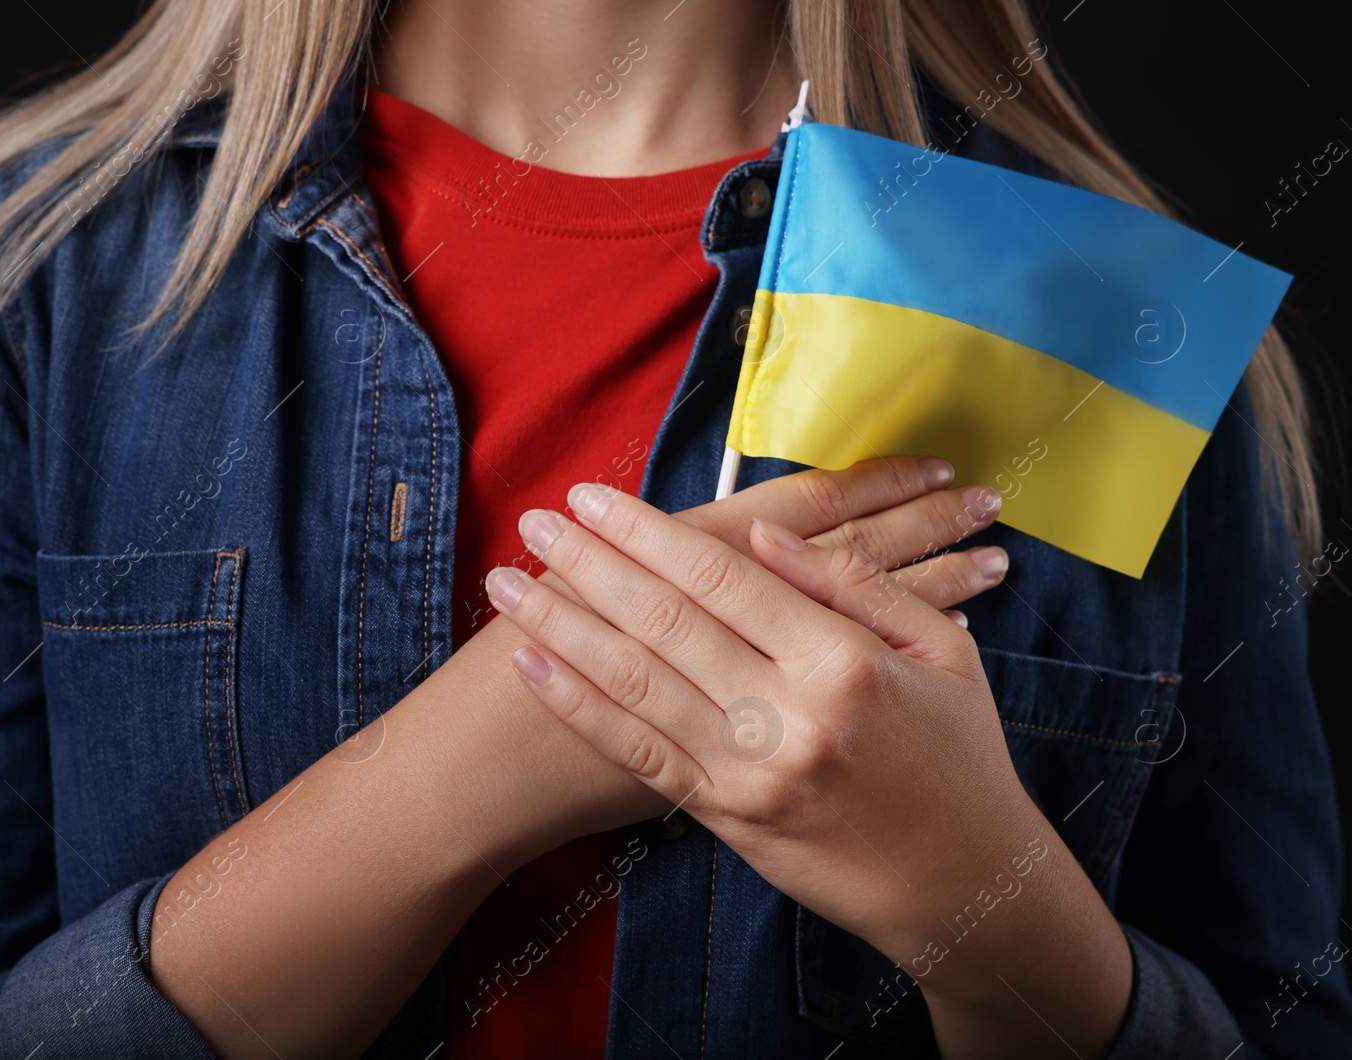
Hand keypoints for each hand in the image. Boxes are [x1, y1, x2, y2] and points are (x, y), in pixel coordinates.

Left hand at [485, 481, 1131, 1057]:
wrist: (964, 889)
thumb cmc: (958, 755)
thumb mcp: (943, 652)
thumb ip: (854, 586)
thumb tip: (766, 534)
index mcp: (842, 661)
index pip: (721, 577)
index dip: (647, 532)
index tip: (594, 498)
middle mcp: (787, 716)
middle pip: (663, 621)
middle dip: (588, 565)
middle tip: (532, 522)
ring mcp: (749, 774)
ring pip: (636, 684)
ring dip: (562, 627)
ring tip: (508, 583)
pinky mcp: (726, 819)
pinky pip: (638, 755)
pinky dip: (581, 708)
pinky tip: (536, 666)